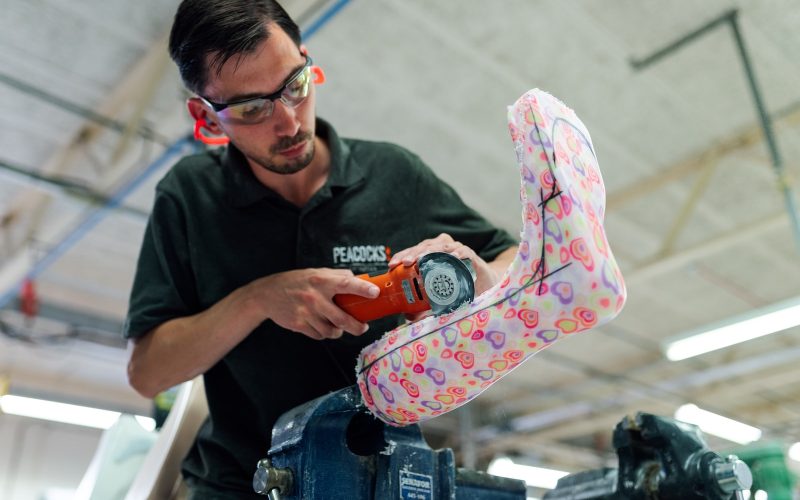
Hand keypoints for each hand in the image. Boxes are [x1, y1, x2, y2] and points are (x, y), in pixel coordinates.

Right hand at [249, 268, 379, 339]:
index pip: (346, 284)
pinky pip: (319, 335)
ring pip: (332, 331)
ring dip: (338, 331)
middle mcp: (314, 297)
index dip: (362, 289)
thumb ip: (338, 276)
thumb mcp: (316, 273)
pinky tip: (321, 325)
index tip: (375, 293)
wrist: (267, 294)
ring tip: (338, 326)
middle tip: (363, 327)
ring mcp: (306, 313)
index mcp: (321, 281)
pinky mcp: (299, 324)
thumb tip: (361, 281)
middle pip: (342, 318)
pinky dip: (324, 333)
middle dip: (357, 327)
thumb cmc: (296, 281)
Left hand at [387, 233, 498, 297]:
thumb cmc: (458, 288)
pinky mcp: (471, 257)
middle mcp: (443, 249)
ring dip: (431, 252)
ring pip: (442, 246)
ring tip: (421, 259)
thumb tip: (407, 316)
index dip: (402, 256)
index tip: (392, 265)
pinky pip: (464, 253)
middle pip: (426, 246)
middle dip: (414, 253)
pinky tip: (452, 258)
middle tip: (405, 263)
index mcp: (432, 254)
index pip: (414, 251)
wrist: (485, 286)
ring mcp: (457, 250)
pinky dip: (457, 255)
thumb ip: (424, 307)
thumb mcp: (439, 298)